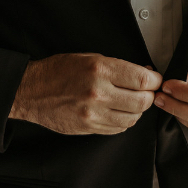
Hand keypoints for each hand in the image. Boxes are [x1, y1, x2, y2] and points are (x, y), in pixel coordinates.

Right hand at [9, 53, 162, 134]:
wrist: (32, 91)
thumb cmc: (58, 71)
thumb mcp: (89, 58)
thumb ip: (117, 67)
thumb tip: (144, 73)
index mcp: (99, 69)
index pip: (142, 79)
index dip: (154, 80)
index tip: (155, 79)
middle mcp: (98, 92)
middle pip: (142, 101)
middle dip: (149, 96)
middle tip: (147, 91)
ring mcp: (93, 113)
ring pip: (132, 118)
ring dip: (137, 110)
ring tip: (131, 101)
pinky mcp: (89, 128)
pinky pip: (118, 128)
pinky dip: (123, 121)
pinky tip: (118, 111)